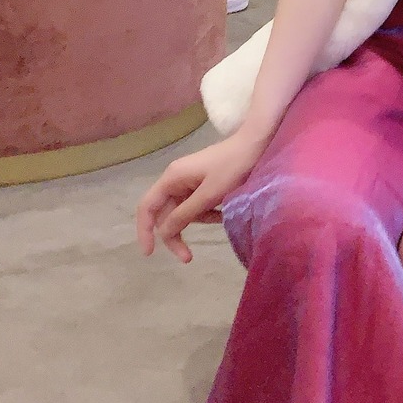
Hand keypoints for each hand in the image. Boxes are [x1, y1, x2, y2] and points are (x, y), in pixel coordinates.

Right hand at [134, 128, 268, 263]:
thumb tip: (163, 233)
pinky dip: (207, 213)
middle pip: (166, 214)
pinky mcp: (203, 183)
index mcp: (172, 178)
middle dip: (175, 235)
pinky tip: (223, 213)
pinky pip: (197, 205)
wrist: (257, 144)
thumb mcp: (209, 195)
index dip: (145, 231)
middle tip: (188, 258)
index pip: (147, 207)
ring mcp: (189, 181)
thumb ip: (185, 214)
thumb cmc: (233, 168)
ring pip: (183, 211)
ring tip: (220, 218)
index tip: (150, 254)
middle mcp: (176, 179)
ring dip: (197, 221)